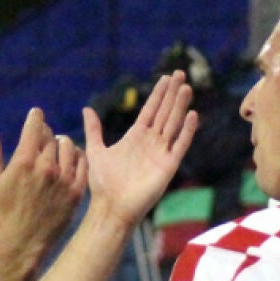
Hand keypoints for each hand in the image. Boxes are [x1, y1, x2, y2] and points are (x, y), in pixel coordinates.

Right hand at [0, 108, 85, 269]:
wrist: (24, 241)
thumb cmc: (5, 211)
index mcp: (24, 162)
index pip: (35, 128)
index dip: (36, 117)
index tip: (37, 113)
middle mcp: (47, 167)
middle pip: (51, 137)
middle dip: (46, 133)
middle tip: (43, 135)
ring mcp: (64, 179)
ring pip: (69, 147)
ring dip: (62, 143)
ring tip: (57, 146)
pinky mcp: (77, 191)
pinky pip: (83, 164)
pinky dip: (78, 156)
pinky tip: (71, 158)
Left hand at [84, 72, 198, 226]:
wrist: (111, 207)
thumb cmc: (103, 183)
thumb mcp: (96, 151)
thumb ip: (94, 130)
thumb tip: (87, 109)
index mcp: (136, 137)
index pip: (151, 110)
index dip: (158, 94)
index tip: (165, 78)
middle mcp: (151, 142)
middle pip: (165, 112)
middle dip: (172, 93)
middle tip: (180, 73)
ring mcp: (161, 153)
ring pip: (173, 124)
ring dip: (180, 106)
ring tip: (186, 87)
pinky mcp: (168, 166)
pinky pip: (180, 145)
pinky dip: (187, 130)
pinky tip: (192, 114)